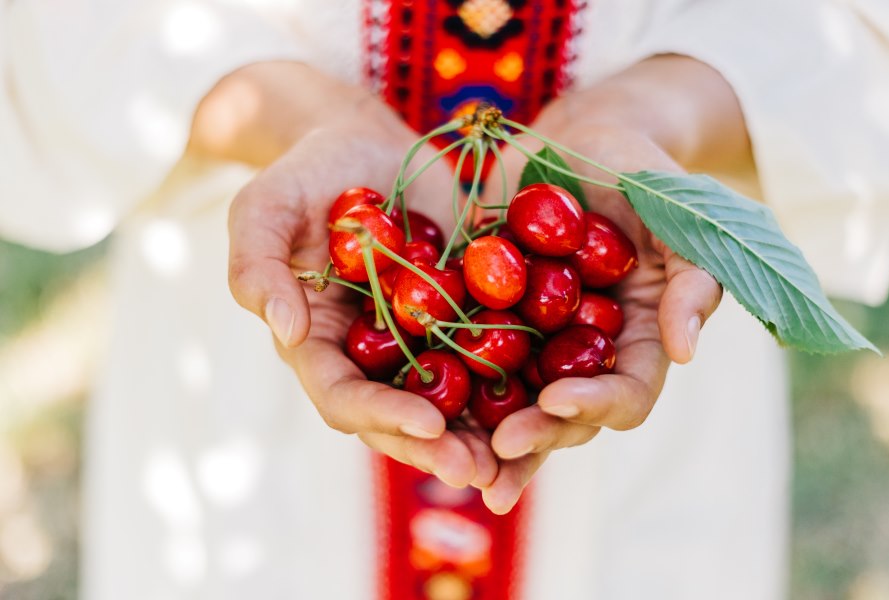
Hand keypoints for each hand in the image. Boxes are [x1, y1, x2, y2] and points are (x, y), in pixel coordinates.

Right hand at [226, 88, 497, 489]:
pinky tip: (552, 399)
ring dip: (483, 435)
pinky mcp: (463, 318)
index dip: (381, 416)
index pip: (342, 397)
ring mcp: (420, 342)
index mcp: (319, 344)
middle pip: (400, 418)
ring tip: (520, 457)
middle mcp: (371, 357)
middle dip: (438, 447)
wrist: (364, 147)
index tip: (428, 422)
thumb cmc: (305, 174)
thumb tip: (287, 330)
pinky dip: (517, 384)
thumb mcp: (264, 207)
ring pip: (450, 402)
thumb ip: (257, 265)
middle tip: (481, 468)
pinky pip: (490, 358)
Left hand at [477, 119, 723, 513]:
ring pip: (511, 403)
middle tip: (499, 448)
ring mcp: (533, 341)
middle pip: (564, 416)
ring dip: (484, 438)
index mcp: (636, 342)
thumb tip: (686, 352)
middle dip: (535, 437)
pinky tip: (409, 401)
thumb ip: (692, 281)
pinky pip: (462, 356)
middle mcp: (582, 354)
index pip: (627, 394)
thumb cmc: (643, 176)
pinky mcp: (487, 317)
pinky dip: (440, 382)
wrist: (581, 139)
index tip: (557, 400)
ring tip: (453, 462)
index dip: (596, 405)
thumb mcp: (682, 221)